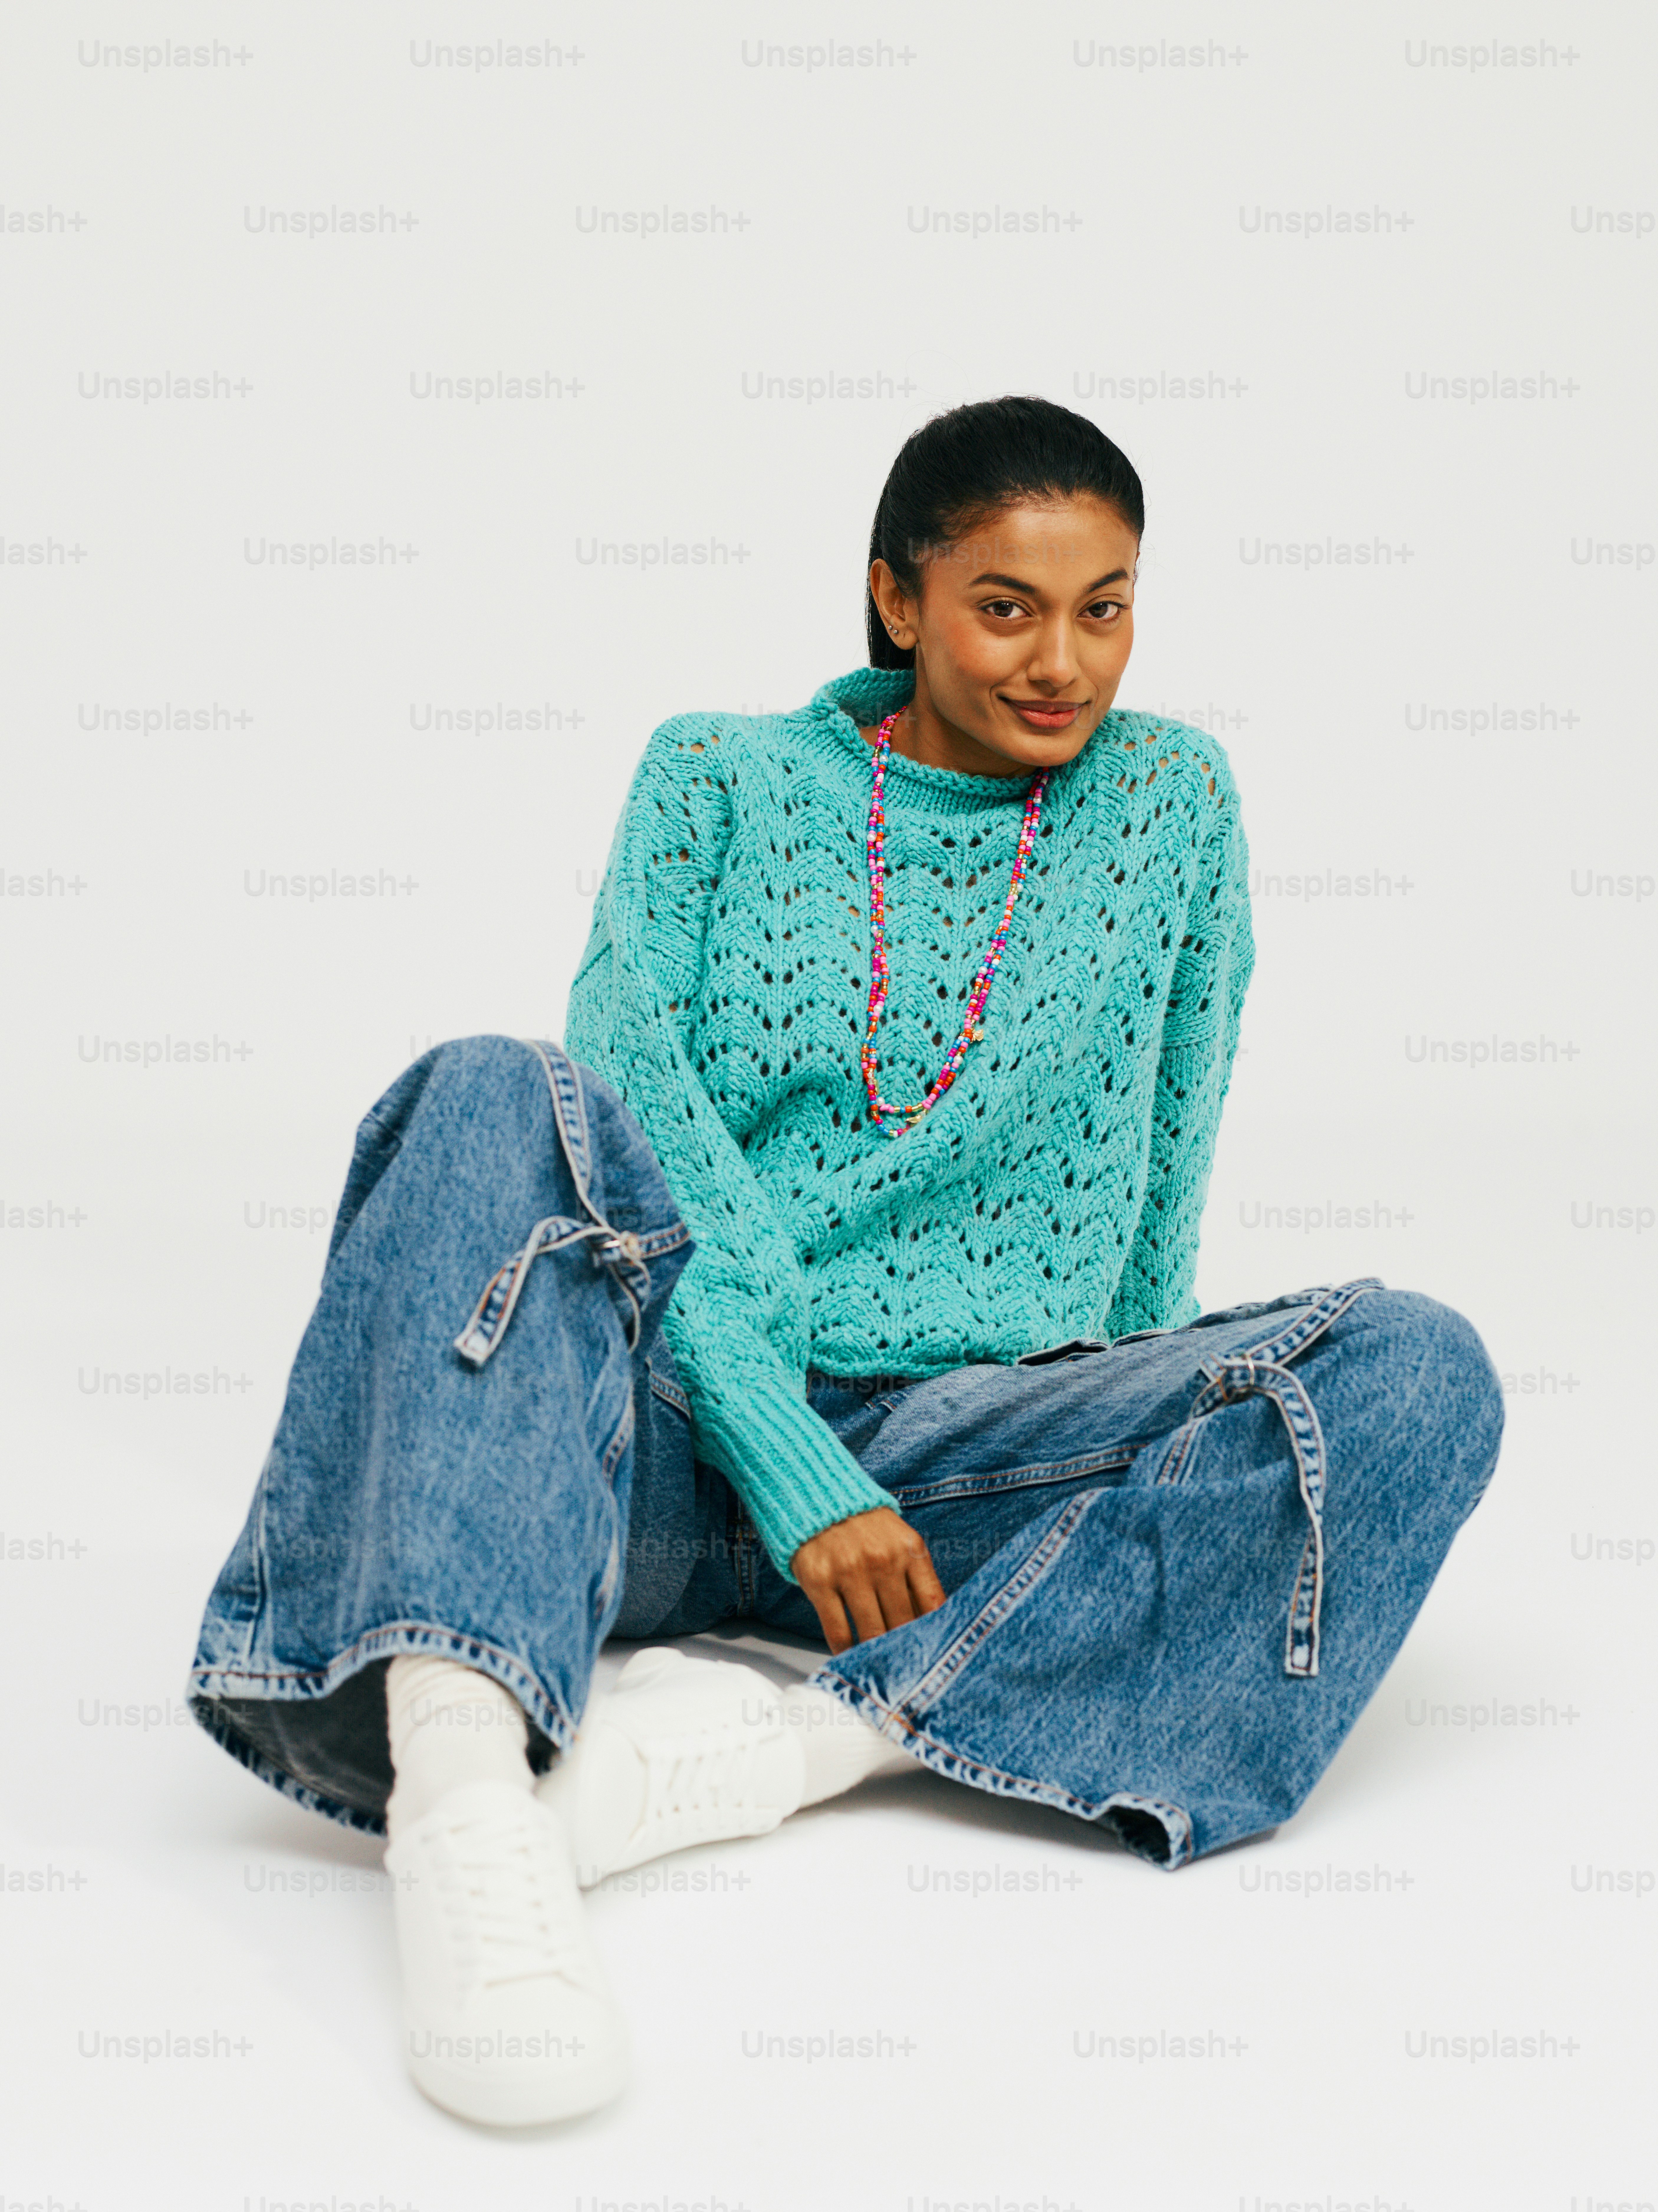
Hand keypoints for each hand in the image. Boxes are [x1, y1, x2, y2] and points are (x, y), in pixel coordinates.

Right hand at [791, 1506, 946, 1655]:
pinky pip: (838, 1631)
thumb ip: (915, 1577)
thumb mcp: (899, 1540)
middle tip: (905, 1666)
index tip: (933, 1651)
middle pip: (902, 1622)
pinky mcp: (820, 1582)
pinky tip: (849, 1654)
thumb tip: (929, 1623)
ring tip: (878, 1663)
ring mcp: (850, 1571)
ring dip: (875, 1653)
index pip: (932, 1602)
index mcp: (909, 1549)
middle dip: (904, 1648)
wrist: (818, 1497)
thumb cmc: (864, 1526)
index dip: (935, 1633)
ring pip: (871, 1631)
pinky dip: (845, 1650)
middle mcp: (882, 1560)